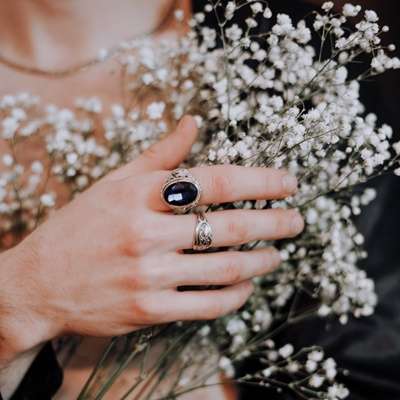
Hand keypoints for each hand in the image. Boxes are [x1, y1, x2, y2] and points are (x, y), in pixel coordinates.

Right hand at [0, 116, 302, 362]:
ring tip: (278, 253)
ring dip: (261, 261)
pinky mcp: (148, 310)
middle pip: (229, 226)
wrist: (39, 283)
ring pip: (224, 269)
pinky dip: (236, 296)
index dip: (260, 180)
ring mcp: (147, 276)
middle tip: (297, 220)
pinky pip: (207, 305)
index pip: (215, 180)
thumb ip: (159, 155)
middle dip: (274, 222)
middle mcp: (145, 234)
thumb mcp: (114, 183)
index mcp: (139, 195)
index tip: (289, 183)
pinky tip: (248, 285)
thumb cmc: (79, 227)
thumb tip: (194, 121)